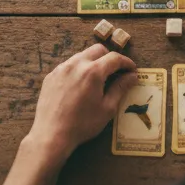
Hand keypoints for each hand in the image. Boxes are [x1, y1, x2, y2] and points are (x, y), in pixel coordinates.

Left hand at [25, 44, 135, 164]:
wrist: (51, 135)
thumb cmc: (82, 124)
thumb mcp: (107, 108)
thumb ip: (120, 88)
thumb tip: (132, 76)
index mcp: (93, 71)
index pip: (114, 58)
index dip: (126, 62)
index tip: (132, 69)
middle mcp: (76, 64)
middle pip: (98, 50)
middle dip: (110, 58)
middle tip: (116, 72)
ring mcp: (62, 68)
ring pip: (82, 56)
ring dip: (93, 62)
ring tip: (97, 79)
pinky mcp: (51, 75)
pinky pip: (69, 65)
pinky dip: (79, 69)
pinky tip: (80, 85)